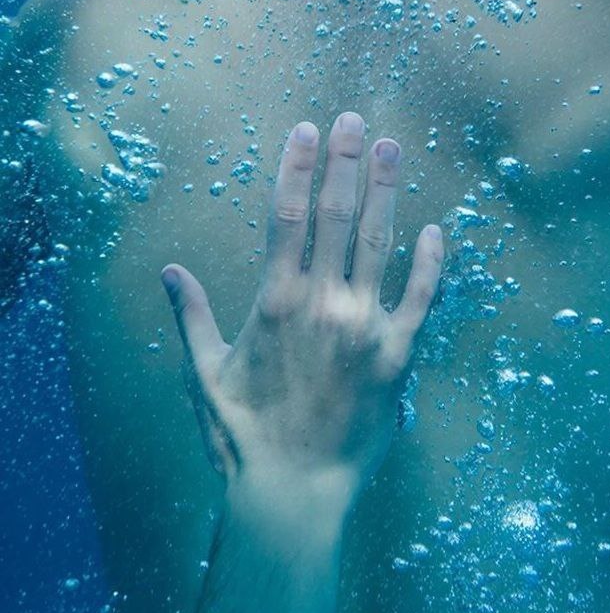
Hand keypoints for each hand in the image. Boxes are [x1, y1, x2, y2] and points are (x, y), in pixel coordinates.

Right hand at [162, 112, 442, 516]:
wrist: (292, 491)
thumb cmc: (244, 435)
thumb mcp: (205, 373)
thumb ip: (191, 316)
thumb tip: (169, 271)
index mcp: (275, 301)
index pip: (286, 215)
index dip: (297, 167)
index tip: (306, 130)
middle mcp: (322, 303)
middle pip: (335, 215)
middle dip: (344, 162)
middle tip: (355, 120)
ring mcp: (364, 326)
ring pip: (378, 243)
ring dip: (385, 192)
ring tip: (392, 149)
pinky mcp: (397, 356)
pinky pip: (422, 299)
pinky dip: (432, 263)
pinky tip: (438, 230)